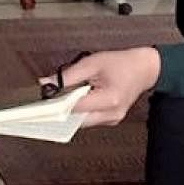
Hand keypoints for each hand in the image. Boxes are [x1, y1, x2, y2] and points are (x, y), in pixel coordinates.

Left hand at [39, 47, 160, 126]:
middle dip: (60, 111)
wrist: (145, 68)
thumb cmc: (121, 63)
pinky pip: (89, 118)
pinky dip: (78, 110)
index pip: (74, 108)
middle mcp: (112, 114)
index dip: (55, 105)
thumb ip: (67, 75)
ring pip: (81, 121)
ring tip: (58, 98)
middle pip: (76, 120)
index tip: (38, 104)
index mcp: (109, 99)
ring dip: (69, 111)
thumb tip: (46, 83)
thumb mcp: (91, 63)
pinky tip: (71, 100)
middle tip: (43, 102)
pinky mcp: (111, 119)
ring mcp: (113, 119)